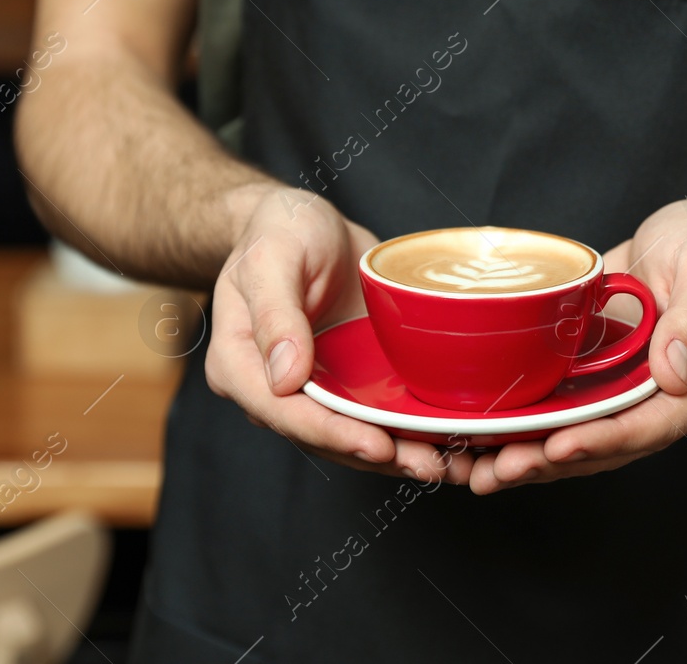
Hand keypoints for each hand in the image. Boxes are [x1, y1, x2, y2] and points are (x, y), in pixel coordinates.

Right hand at [204, 186, 474, 484]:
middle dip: (374, 455)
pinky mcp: (344, 381)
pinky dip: (407, 433)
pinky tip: (446, 442)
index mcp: (239, 362)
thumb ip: (275, 312)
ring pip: (350, 435)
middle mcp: (271, 387)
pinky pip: (372, 415)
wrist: (305, 221)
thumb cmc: (280, 229)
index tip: (375, 445)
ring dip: (398, 455)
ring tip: (447, 465)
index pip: (281, 411)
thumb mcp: (273, 257)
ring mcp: (310, 388)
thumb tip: (284, 376)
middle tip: (429, 465)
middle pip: (321, 435)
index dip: (330, 432)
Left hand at [467, 200, 686, 493]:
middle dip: (560, 460)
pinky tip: (496, 442)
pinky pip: (577, 413)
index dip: (610, 438)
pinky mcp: (612, 381)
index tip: (562, 446)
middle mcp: (681, 397)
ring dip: (541, 457)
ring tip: (488, 472)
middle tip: (505, 468)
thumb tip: (674, 374)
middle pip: (620, 443)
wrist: (685, 234)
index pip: (662, 421)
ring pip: (593, 437)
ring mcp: (643, 393)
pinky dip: (538, 430)